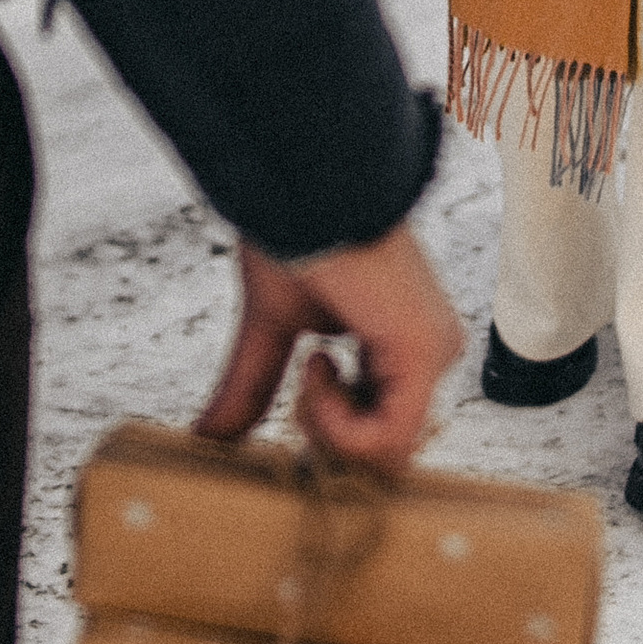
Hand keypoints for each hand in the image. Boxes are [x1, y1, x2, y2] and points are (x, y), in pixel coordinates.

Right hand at [195, 221, 463, 476]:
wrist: (305, 187)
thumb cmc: (296, 234)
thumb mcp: (273, 327)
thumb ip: (253, 386)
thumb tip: (208, 437)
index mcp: (403, 346)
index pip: (378, 430)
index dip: (330, 434)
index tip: (294, 398)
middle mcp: (431, 354)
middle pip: (384, 453)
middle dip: (327, 438)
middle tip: (299, 388)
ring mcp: (434, 356)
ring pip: (384, 456)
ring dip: (325, 426)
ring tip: (311, 362)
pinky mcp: (423, 355)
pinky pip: (383, 439)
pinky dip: (335, 421)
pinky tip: (318, 361)